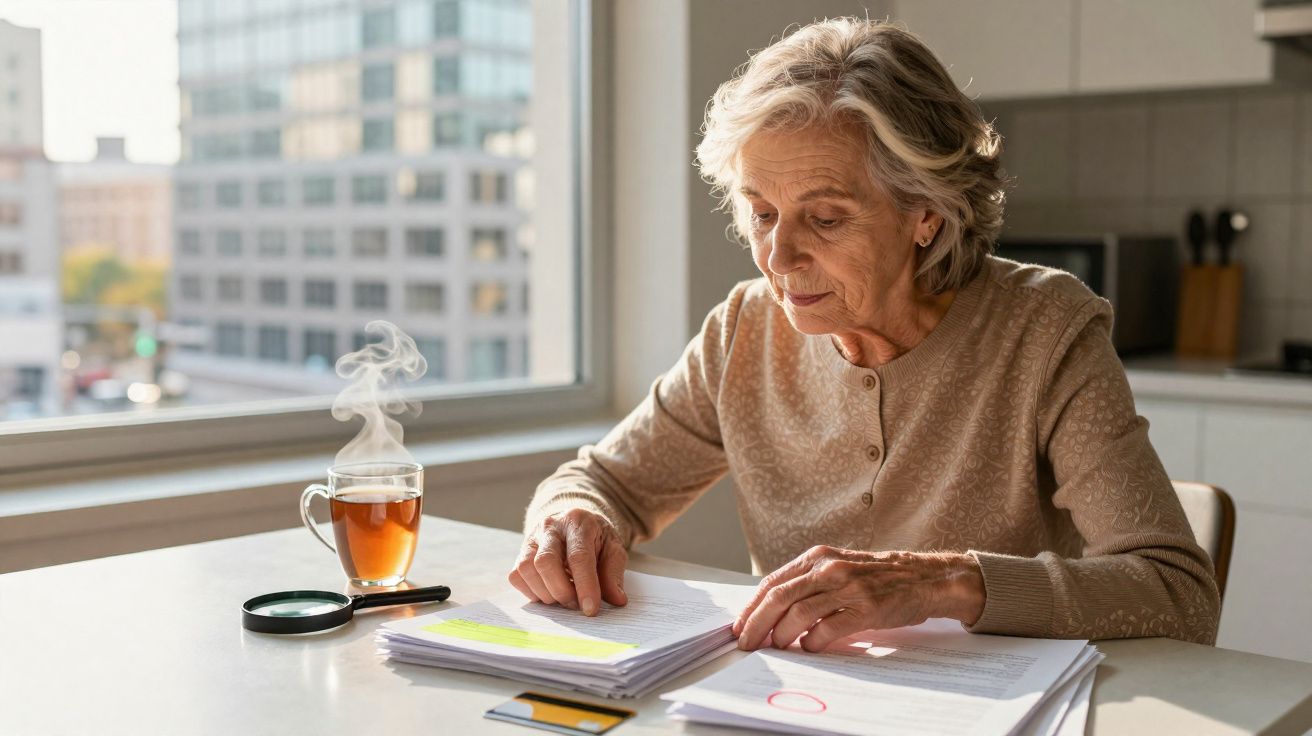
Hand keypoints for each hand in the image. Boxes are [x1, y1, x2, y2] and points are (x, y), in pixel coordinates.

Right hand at [508, 508, 628, 615]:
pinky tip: (549, 592)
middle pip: (546, 562)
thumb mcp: (613, 549)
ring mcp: (532, 538)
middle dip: (561, 591)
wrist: (574, 522)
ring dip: (546, 593)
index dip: (585, 586)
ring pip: (527, 569)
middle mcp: (550, 526)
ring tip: (564, 598)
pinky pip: (516, 576)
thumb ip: (614, 574)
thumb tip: (617, 600)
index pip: (578, 556)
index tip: (590, 610)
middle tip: (576, 605)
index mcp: (578, 522)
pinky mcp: (520, 552)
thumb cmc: (595, 539)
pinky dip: (532, 592)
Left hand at [732, 545, 985, 651]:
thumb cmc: (876, 577)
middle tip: (746, 644)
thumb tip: (770, 612)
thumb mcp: (837, 568)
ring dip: (781, 636)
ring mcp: (848, 587)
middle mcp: (829, 568)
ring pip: (799, 614)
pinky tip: (809, 647)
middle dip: (756, 624)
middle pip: (778, 597)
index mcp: (817, 556)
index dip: (751, 607)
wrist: (923, 577)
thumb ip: (807, 583)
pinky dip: (812, 642)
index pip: (772, 583)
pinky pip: (828, 628)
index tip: (739, 627)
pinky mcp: (866, 608)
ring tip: (777, 647)